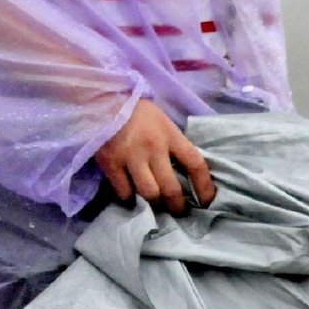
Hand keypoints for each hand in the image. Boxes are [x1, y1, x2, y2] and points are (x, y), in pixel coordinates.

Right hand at [94, 99, 214, 215]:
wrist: (102, 98)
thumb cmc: (136, 110)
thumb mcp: (161, 121)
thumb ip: (172, 144)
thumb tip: (184, 172)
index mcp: (169, 134)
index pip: (195, 164)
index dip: (205, 187)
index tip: (207, 201)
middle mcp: (153, 147)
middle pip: (172, 188)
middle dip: (177, 206)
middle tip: (177, 211)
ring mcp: (131, 156)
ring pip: (149, 194)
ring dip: (154, 204)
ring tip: (154, 205)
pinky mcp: (110, 162)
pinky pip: (124, 191)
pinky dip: (129, 197)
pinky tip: (130, 193)